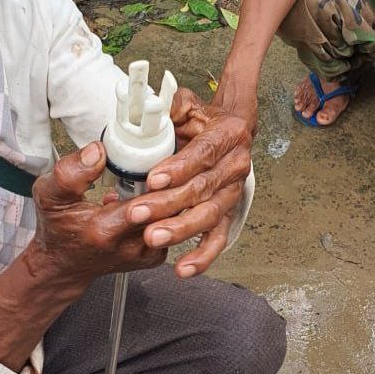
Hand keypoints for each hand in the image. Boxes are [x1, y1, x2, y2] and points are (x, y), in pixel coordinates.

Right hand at [30, 141, 165, 284]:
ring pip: (175, 218)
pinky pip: (174, 226)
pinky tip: (159, 193)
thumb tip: (97, 150)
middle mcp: (130, 246)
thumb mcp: (50, 195)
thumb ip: (70, 172)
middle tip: (168, 164)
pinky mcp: (156, 254)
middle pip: (167, 211)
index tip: (157, 166)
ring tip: (164, 177)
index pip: (143, 206)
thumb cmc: (59, 228)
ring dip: (173, 194)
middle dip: (171, 186)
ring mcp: (146, 252)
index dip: (155, 184)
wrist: (65, 263)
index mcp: (104, 231)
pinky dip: (171, 208)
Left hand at [123, 87, 251, 277]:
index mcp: (228, 135)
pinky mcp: (226, 213)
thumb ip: (170, 106)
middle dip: (168, 204)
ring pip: (208, 216)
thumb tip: (150, 110)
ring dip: (180, 230)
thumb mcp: (186, 104)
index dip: (179, 167)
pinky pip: (217, 239)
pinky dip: (203, 256)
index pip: (203, 153)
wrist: (226, 131)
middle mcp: (235, 166)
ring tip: (153, 238)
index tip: (153, 178)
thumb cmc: (201, 119)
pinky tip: (184, 269)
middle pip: (202, 189)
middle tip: (139, 213)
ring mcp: (232, 193)